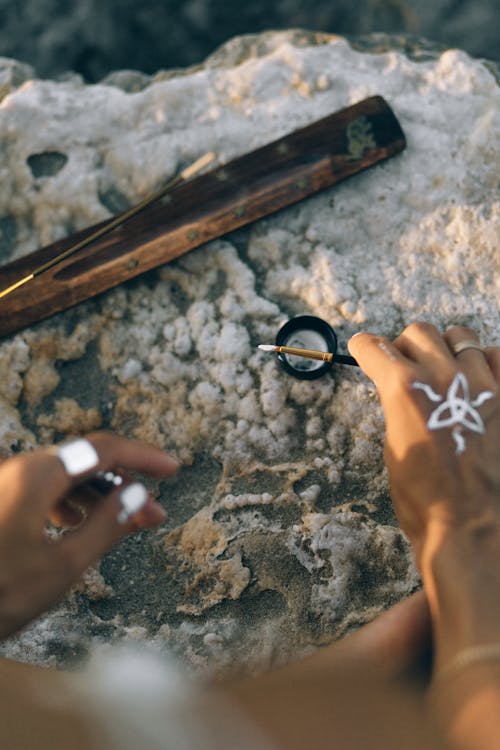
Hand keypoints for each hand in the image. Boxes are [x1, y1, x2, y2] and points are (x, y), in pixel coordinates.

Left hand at [0, 432, 177, 638]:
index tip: (172, 469)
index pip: (103, 449)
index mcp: (36, 476)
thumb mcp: (63, 565)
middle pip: (84, 462)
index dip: (143, 456)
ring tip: (126, 523)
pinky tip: (81, 523)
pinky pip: (42, 489)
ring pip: (63, 477)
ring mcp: (5, 484)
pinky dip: (70, 502)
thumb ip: (107, 525)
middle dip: (124, 484)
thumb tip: (138, 496)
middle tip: (153, 514)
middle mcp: (18, 469)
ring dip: (99, 496)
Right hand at [348, 323, 499, 563]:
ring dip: (446, 351)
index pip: (376, 348)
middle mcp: (442, 377)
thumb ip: (397, 409)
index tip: (364, 348)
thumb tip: (400, 392)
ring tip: (446, 372)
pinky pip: (498, 356)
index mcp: (403, 390)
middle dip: (406, 346)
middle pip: (419, 333)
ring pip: (461, 337)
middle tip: (405, 365)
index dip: (365, 347)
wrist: (471, 526)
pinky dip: (486, 362)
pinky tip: (478, 380)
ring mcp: (480, 384)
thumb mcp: (394, 448)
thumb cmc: (425, 499)